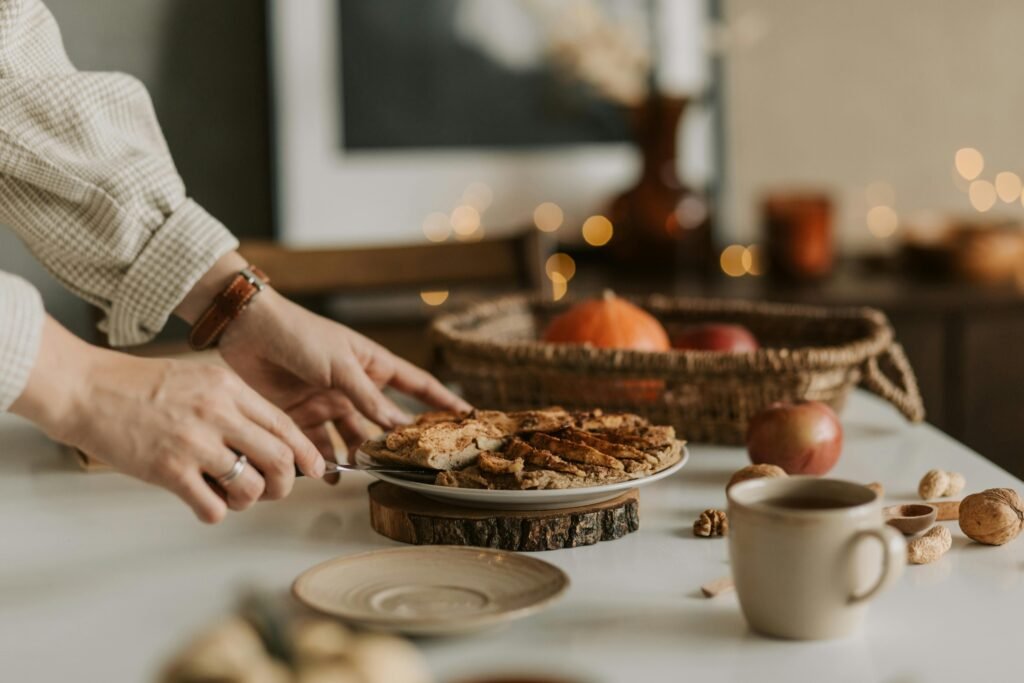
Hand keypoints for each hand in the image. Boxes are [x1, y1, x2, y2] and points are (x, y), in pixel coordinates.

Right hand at [11, 318, 324, 522]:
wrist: (86, 390)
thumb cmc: (138, 385)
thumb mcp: (200, 378)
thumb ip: (233, 404)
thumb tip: (266, 439)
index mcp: (229, 388)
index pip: (285, 425)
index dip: (305, 453)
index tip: (314, 469)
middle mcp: (219, 413)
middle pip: (279, 458)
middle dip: (285, 483)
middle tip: (274, 490)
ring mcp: (195, 443)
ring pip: (252, 487)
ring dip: (249, 500)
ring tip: (232, 495)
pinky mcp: (169, 470)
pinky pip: (214, 507)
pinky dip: (216, 512)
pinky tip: (203, 503)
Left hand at [217, 288, 471, 458]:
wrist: (248, 331)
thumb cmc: (300, 334)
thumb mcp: (340, 364)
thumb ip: (367, 397)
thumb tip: (397, 425)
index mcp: (371, 365)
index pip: (415, 385)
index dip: (441, 400)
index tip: (467, 415)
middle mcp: (353, 387)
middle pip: (384, 420)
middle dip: (396, 441)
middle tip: (409, 464)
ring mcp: (327, 403)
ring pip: (352, 438)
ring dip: (358, 455)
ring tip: (364, 471)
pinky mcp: (299, 416)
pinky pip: (317, 445)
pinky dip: (322, 461)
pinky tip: (328, 474)